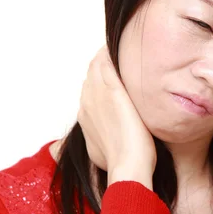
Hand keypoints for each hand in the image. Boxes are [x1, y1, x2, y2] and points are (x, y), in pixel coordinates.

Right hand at [77, 45, 156, 189]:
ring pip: (98, 67)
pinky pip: (107, 65)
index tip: (110, 72)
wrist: (127, 167)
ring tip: (117, 47)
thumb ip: (101, 140)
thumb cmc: (120, 163)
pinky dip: (110, 54)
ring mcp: (98, 96)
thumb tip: (103, 141)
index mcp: (85, 116)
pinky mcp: (113, 92)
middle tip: (116, 53)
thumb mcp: (102, 152)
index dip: (99, 78)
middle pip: (91, 74)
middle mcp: (87, 103)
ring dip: (106, 56)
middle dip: (102, 63)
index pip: (89, 89)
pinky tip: (115, 46)